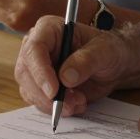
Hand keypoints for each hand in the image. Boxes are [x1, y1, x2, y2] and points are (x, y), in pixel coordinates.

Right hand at [14, 15, 131, 115]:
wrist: (113, 65)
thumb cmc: (108, 50)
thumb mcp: (104, 51)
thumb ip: (86, 61)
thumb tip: (65, 77)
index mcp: (49, 29)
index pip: (34, 48)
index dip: (40, 71)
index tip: (54, 91)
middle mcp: (37, 48)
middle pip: (25, 73)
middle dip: (46, 94)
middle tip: (70, 104)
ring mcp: (36, 68)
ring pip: (30, 91)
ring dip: (53, 104)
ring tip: (79, 101)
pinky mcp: (41, 87)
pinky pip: (39, 102)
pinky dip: (57, 109)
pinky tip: (77, 103)